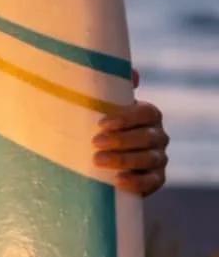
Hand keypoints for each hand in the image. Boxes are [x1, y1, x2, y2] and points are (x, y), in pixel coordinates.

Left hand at [93, 71, 168, 196]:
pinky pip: (151, 182)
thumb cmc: (102, 129)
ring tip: (98, 161)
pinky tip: (117, 180)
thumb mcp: (102, 108)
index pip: (145, 113)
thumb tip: (134, 74)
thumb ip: (112, 89)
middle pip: (146, 137)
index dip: (125, 118)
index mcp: (149, 115)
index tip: (100, 124)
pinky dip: (136, 182)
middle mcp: (159, 136)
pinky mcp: (156, 179)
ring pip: (149, 159)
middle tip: (95, 143)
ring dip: (124, 160)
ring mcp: (160, 158)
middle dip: (120, 140)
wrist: (104, 161)